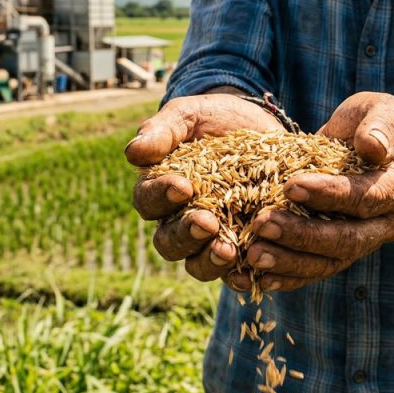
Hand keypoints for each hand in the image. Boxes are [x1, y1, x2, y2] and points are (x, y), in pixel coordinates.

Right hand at [124, 92, 284, 282]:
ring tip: (228, 252)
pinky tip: (252, 273)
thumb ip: (162, 130)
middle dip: (186, 235)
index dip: (161, 197)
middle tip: (207, 223)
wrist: (260, 126)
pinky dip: (241, 277)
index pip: (148, 201)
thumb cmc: (214, 118)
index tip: (182, 186)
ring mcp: (212, 238)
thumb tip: (134, 153)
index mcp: (160, 190)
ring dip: (210, 261)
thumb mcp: (189, 115)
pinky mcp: (243, 245)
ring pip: (198, 264)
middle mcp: (180, 220)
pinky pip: (236, 272)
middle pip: (170, 242)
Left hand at [227, 92, 393, 292]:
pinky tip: (257, 277)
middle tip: (262, 225)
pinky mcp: (341, 253)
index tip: (290, 186)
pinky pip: (315, 271)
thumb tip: (372, 146)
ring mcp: (364, 243)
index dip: (329, 195)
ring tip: (253, 255)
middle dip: (302, 235)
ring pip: (329, 262)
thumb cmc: (373, 123)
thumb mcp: (380, 110)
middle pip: (346, 240)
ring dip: (289, 262)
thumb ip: (380, 125)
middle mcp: (388, 225)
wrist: (374, 147)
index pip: (366, 198)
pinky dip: (287, 277)